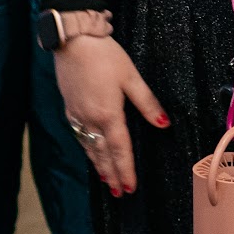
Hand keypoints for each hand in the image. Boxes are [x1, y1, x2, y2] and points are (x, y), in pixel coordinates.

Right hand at [51, 35, 169, 195]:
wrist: (73, 39)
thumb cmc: (105, 55)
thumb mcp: (131, 77)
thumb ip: (148, 104)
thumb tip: (164, 125)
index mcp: (108, 114)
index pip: (119, 149)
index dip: (125, 170)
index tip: (130, 188)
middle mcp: (90, 119)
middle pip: (102, 154)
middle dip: (111, 175)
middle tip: (119, 193)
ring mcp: (77, 114)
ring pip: (89, 147)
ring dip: (98, 165)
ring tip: (106, 181)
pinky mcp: (69, 107)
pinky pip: (79, 135)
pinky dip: (87, 149)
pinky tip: (90, 152)